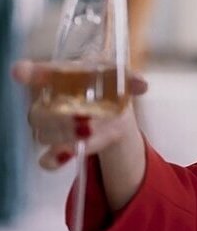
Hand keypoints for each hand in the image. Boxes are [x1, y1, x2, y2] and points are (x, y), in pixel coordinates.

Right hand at [11, 60, 148, 169]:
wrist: (114, 111)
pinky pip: (46, 158)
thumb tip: (143, 85)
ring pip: (44, 134)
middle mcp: (48, 101)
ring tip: (88, 131)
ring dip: (65, 135)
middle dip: (60, 117)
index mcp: (61, 77)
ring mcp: (50, 125)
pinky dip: (55, 159)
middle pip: (38, 111)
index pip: (37, 73)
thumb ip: (129, 80)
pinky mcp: (57, 147)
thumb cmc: (110, 86)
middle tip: (84, 119)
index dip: (27, 72)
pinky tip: (68, 154)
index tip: (20, 72)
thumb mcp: (120, 80)